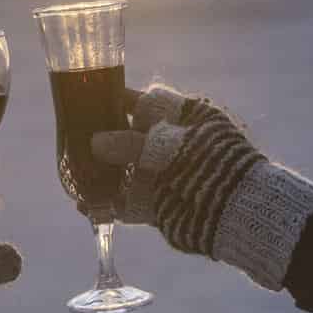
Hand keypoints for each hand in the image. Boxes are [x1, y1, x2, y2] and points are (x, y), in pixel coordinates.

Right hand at [91, 84, 312, 288]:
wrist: (239, 214)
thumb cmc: (213, 166)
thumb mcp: (171, 148)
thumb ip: (132, 144)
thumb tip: (94, 142)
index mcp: (187, 117)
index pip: (148, 101)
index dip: (119, 100)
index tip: (91, 98)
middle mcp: (173, 144)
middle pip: (129, 137)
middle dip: (101, 140)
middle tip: (73, 139)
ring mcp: (166, 176)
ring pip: (124, 171)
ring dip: (100, 175)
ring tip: (73, 177)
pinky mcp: (160, 205)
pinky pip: (127, 202)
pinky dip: (108, 204)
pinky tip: (87, 206)